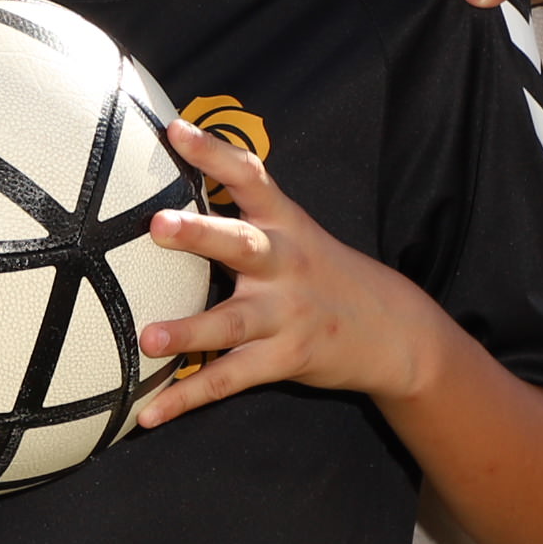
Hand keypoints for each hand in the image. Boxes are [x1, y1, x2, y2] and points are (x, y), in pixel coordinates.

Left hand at [130, 119, 445, 426]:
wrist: (395, 332)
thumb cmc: (322, 273)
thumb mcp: (295, 232)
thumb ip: (243, 212)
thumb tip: (168, 189)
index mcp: (285, 225)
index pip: (250, 176)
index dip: (213, 151)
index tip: (174, 129)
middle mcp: (284, 265)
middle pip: (241, 245)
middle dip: (200, 234)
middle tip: (157, 225)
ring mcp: (285, 316)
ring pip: (232, 324)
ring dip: (188, 332)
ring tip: (147, 338)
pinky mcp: (284, 360)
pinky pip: (228, 381)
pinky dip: (186, 398)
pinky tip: (147, 414)